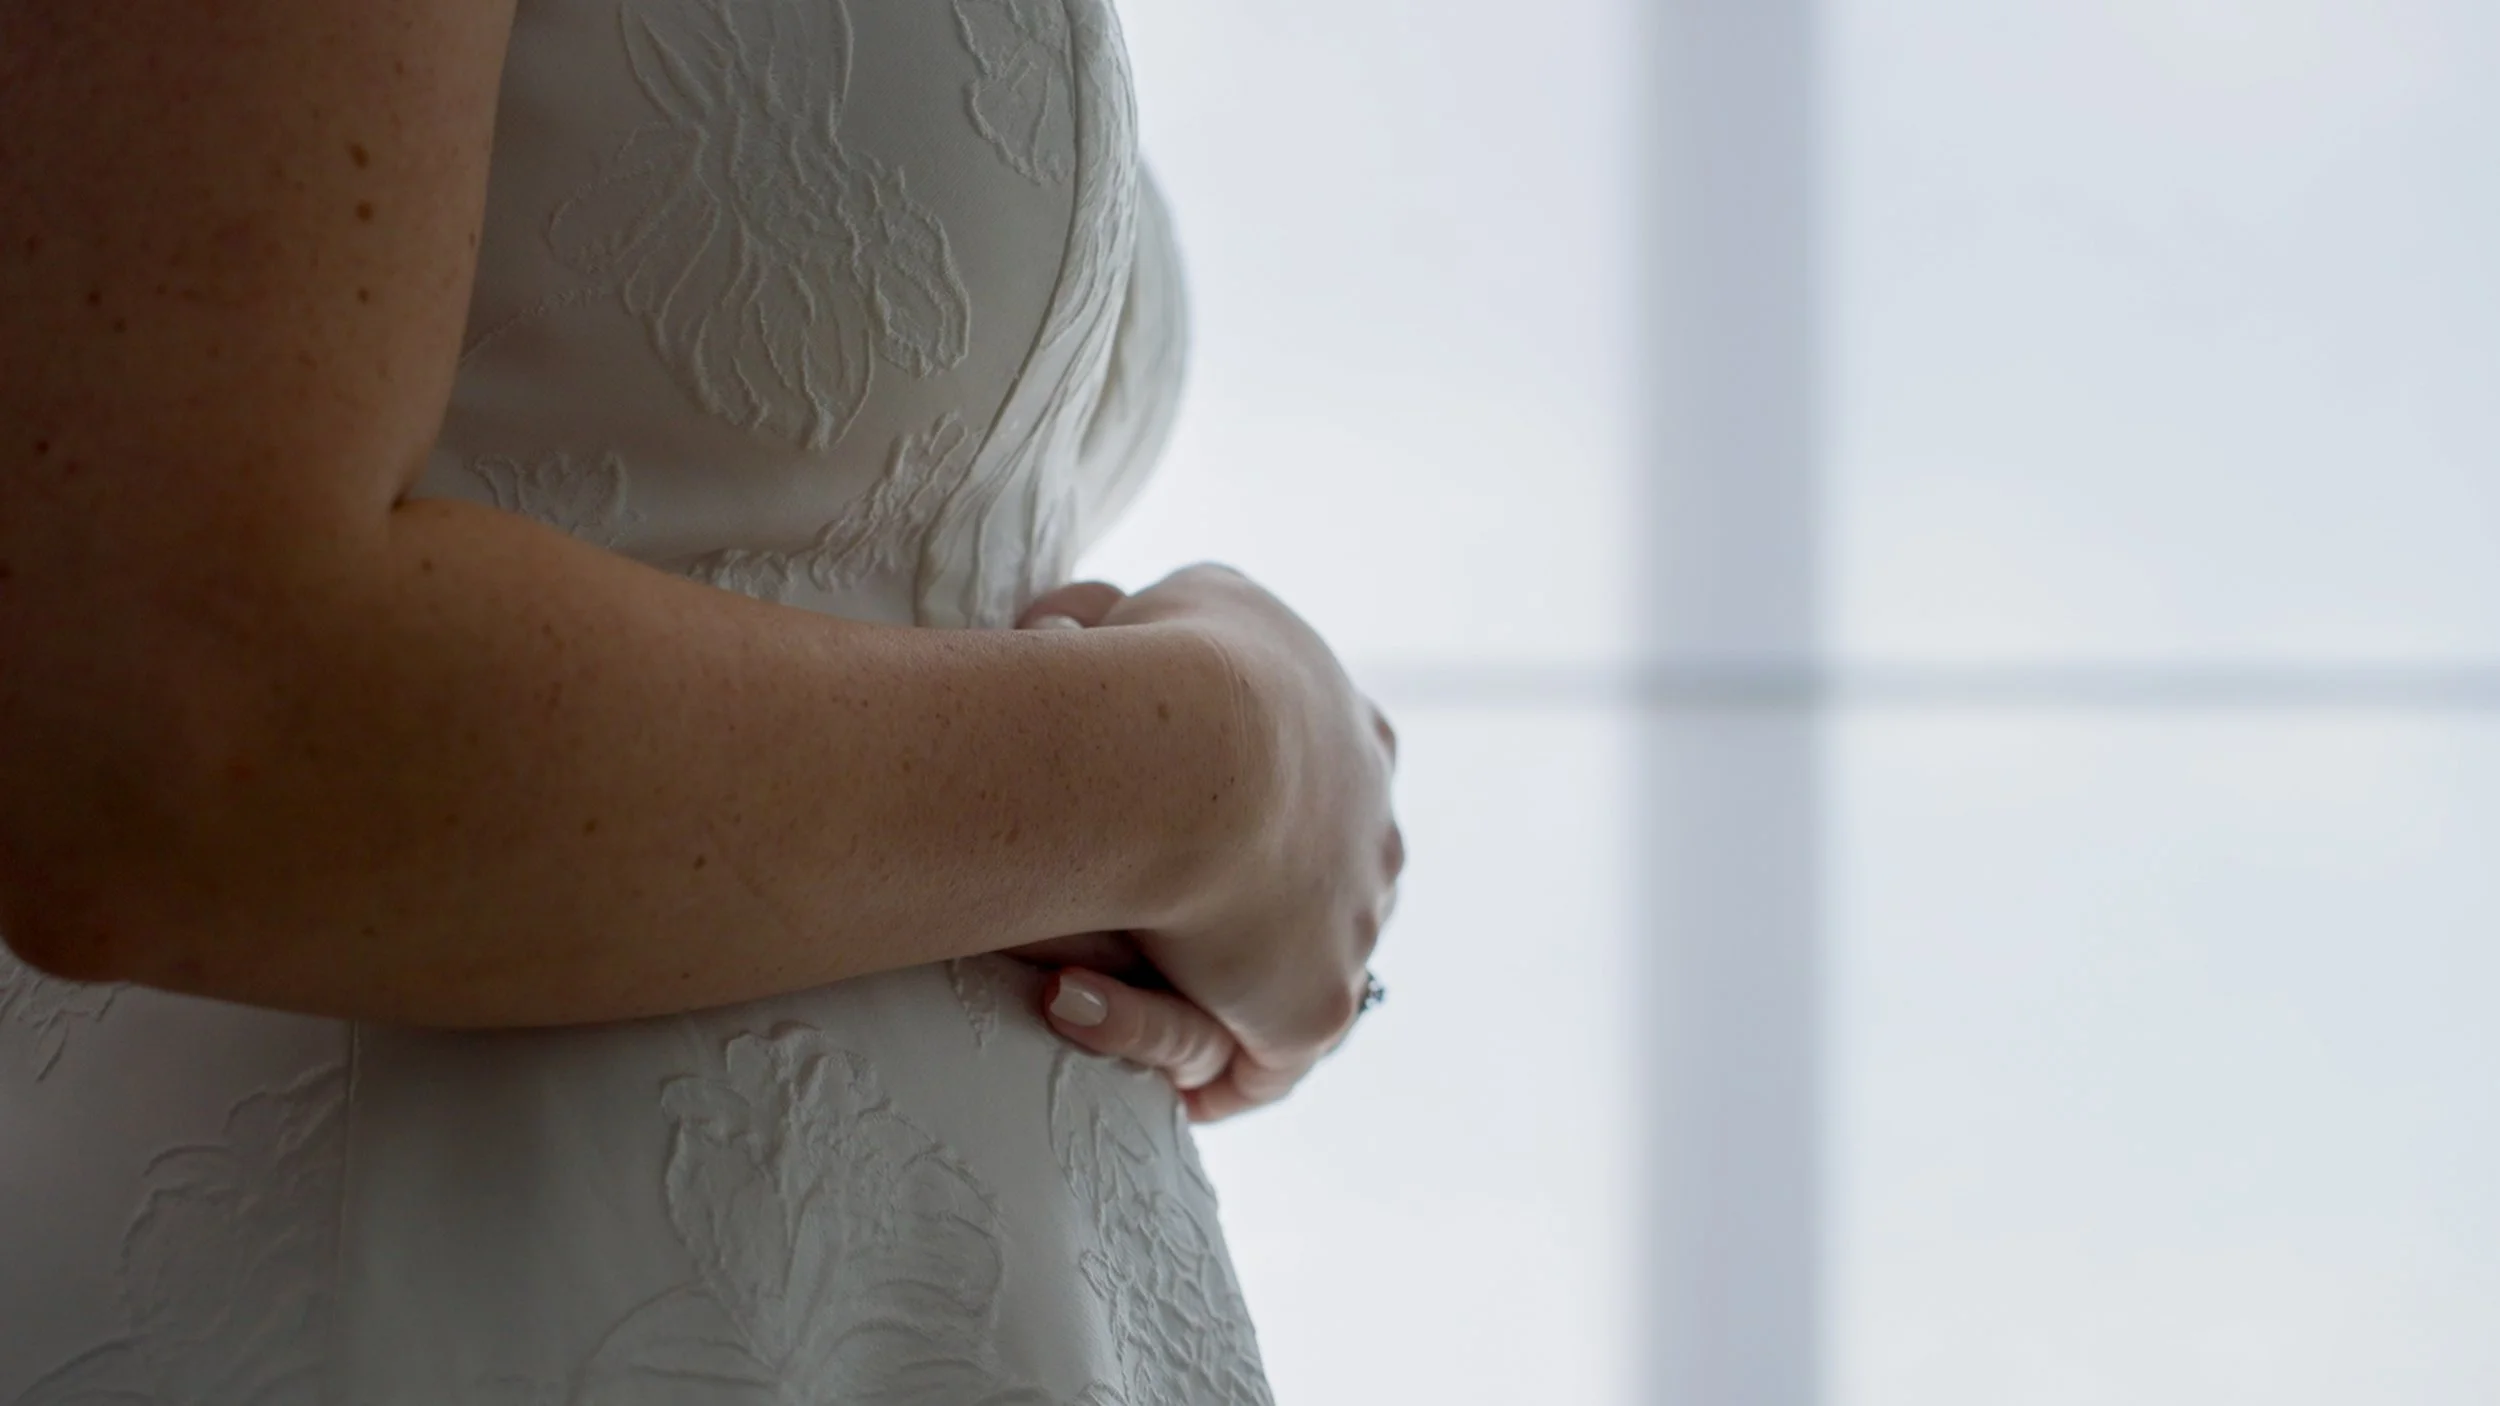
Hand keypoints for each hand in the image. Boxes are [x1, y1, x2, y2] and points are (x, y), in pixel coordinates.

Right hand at [1016, 566, 1401, 1118]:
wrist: (1200, 752)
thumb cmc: (1174, 665)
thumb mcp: (1172, 602)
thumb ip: (1128, 619)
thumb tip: (1068, 630)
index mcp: (1350, 733)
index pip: (1316, 776)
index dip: (1255, 793)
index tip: (1191, 812)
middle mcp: (1375, 833)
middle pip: (1320, 881)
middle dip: (1251, 896)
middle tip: (1154, 912)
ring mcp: (1356, 924)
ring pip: (1293, 969)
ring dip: (1216, 980)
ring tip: (1110, 987)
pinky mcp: (1319, 1005)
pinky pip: (1263, 1058)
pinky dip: (1205, 1064)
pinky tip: (1159, 1074)